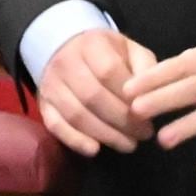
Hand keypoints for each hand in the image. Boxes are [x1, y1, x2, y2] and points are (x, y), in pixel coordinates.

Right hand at [38, 28, 155, 157]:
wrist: (65, 47)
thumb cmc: (105, 52)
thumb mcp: (129, 48)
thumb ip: (145, 67)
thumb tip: (152, 95)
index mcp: (91, 45)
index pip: (109, 72)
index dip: (129, 96)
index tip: (148, 114)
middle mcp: (67, 63)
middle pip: (93, 96)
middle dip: (121, 120)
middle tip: (143, 135)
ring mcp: (51, 84)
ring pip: (76, 114)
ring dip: (104, 134)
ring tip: (128, 145)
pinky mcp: (43, 103)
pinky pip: (55, 125)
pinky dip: (74, 140)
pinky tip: (95, 150)